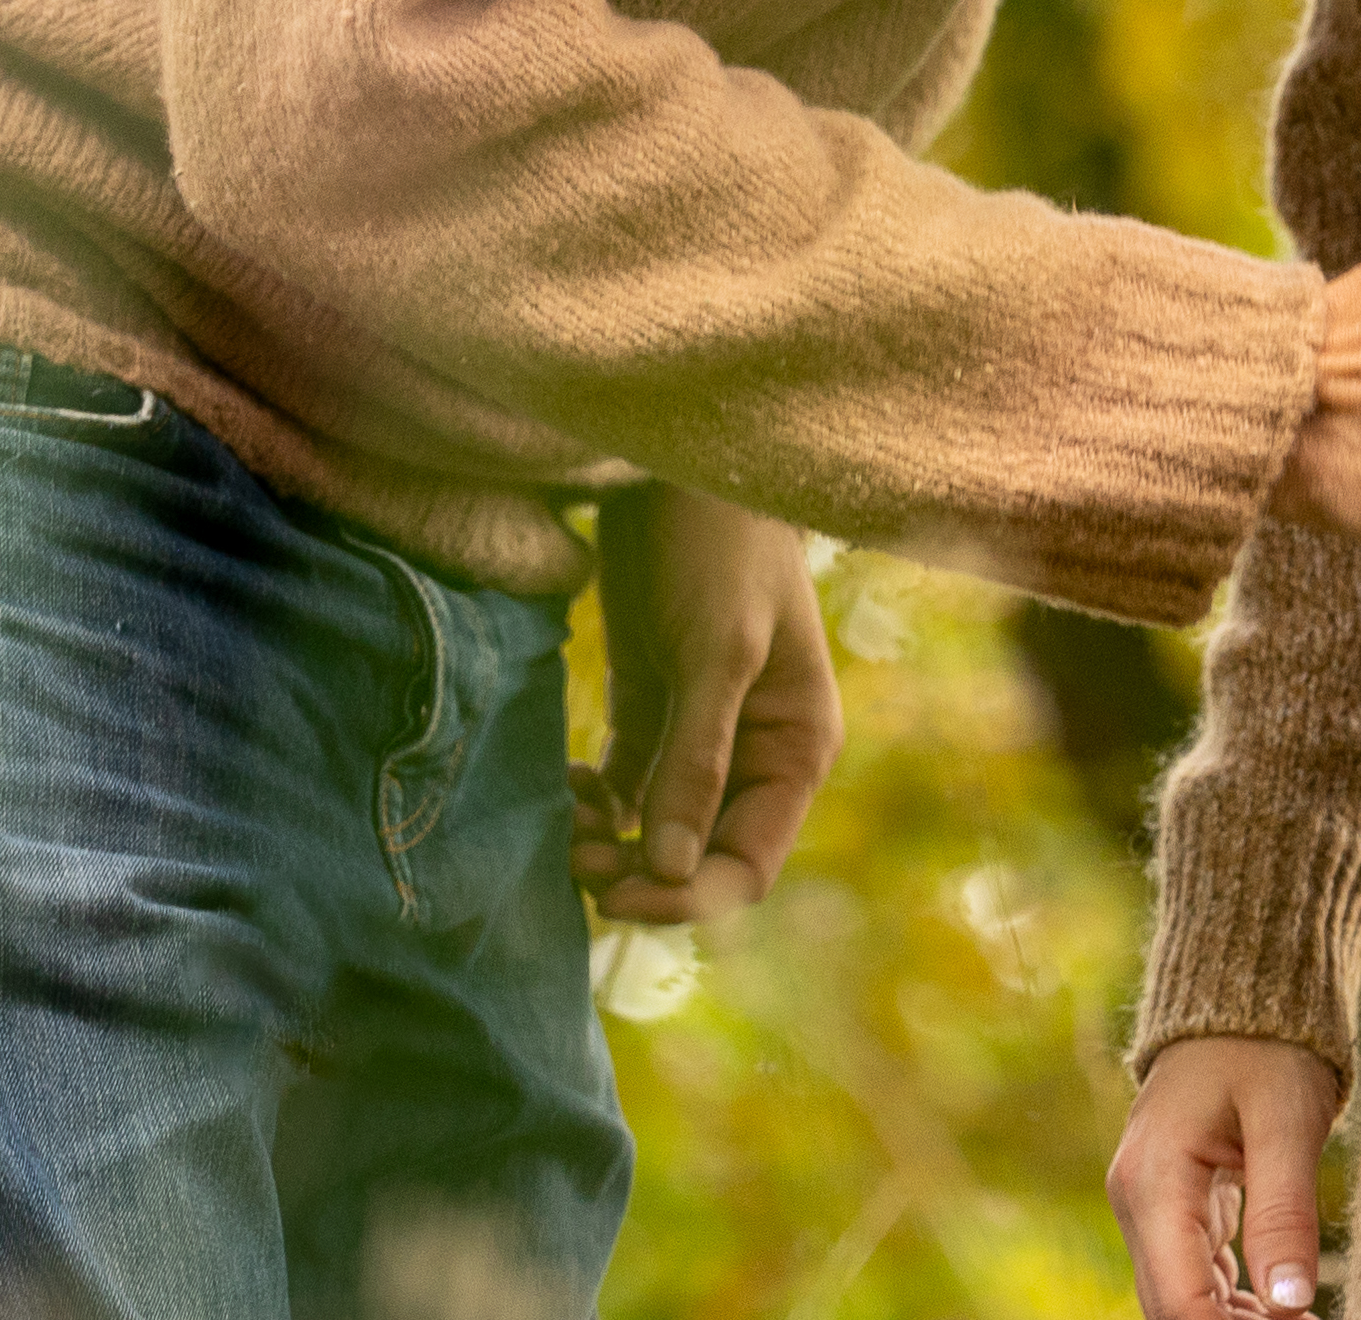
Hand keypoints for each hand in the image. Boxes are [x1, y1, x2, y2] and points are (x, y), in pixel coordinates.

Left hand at [569, 486, 842, 922]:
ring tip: (564, 819)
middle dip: (637, 870)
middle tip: (573, 856)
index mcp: (796, 748)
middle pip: (697, 857)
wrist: (673, 464)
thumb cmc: (718, 546)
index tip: (616, 896)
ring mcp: (701, 733)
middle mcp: (755, 753)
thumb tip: (666, 869)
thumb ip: (696, 761)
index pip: (748, 864)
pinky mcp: (653, 706)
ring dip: (609, 843)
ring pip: (654, 830)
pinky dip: (596, 804)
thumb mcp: (717, 651)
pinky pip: (625, 789)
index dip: (687, 898)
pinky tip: (569, 782)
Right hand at [1108, 1033, 1341, 1317]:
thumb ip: (1284, 1212)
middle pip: (1173, 1308)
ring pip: (1181, 1296)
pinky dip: (1231, 1301)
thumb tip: (1290, 1305)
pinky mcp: (1172, 1202)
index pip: (1180, 1302)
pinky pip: (1192, 1272)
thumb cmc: (1266, 1043)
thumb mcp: (1287, 1121)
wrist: (1241, 994)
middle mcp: (1138, 1200)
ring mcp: (1149, 1202)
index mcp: (1155, 1183)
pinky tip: (1280, 1309)